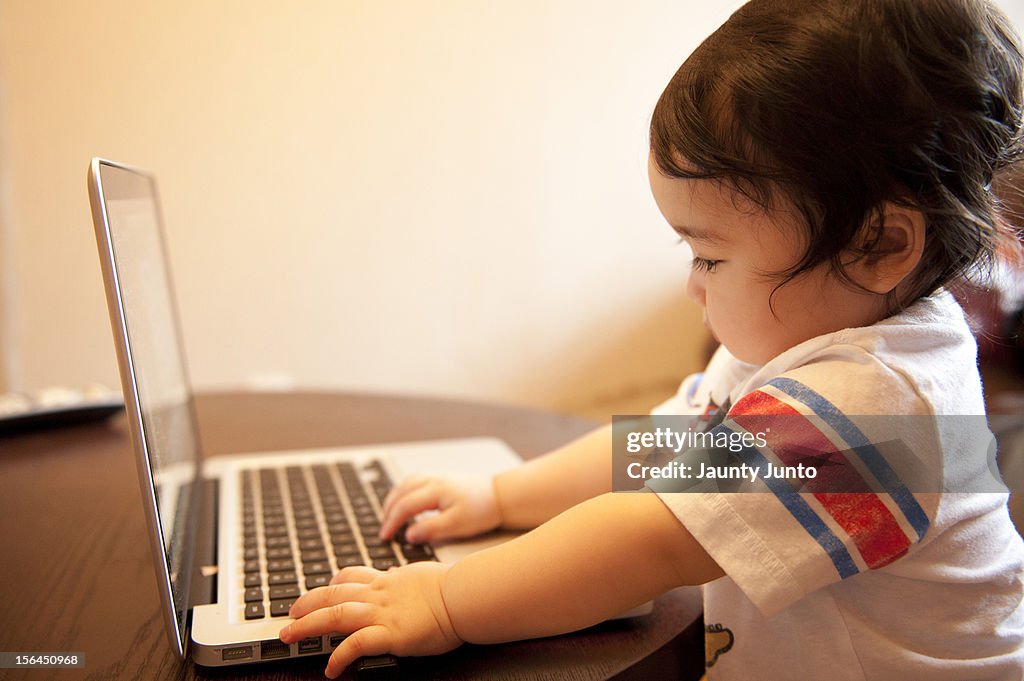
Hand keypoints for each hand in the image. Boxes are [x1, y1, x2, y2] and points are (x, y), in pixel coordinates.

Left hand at [279, 563, 462, 678]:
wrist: (464, 595)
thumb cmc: (451, 587)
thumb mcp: (420, 575)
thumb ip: (403, 578)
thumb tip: (397, 575)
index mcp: (387, 581)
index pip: (351, 577)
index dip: (331, 583)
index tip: (320, 589)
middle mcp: (379, 594)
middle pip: (333, 594)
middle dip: (307, 603)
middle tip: (290, 614)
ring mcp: (382, 614)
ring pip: (335, 615)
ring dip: (308, 625)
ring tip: (289, 636)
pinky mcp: (390, 634)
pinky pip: (356, 645)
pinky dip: (339, 656)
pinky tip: (330, 668)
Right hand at [379, 475, 500, 542]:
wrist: (500, 495)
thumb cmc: (482, 510)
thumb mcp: (458, 525)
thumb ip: (431, 529)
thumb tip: (408, 535)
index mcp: (435, 490)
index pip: (405, 505)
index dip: (392, 522)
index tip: (385, 537)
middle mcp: (433, 479)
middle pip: (401, 492)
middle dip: (389, 511)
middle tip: (384, 530)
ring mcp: (436, 476)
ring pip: (405, 484)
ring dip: (393, 499)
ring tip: (388, 515)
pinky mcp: (441, 478)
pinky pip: (414, 481)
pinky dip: (403, 491)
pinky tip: (404, 501)